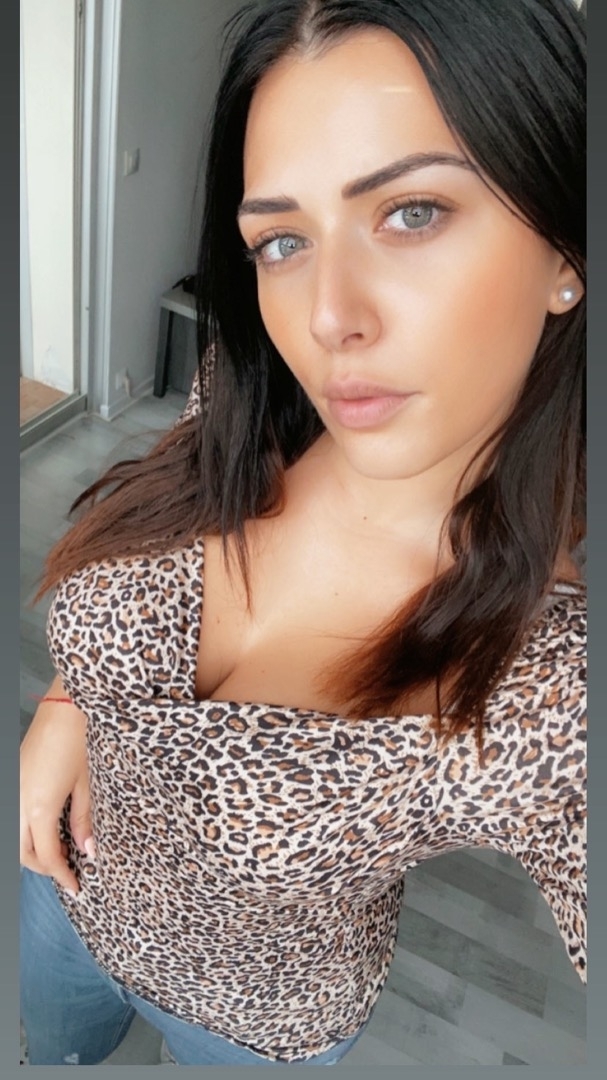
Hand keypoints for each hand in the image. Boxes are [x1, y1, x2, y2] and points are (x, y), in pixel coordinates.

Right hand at [20, 677, 93, 893]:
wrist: (63, 706)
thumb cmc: (80, 741)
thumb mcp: (88, 784)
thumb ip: (84, 821)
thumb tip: (88, 852)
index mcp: (40, 807)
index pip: (47, 857)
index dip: (62, 876)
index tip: (76, 888)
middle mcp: (19, 802)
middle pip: (23, 853)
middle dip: (44, 867)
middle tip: (67, 871)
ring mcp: (13, 790)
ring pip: (14, 837)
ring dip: (32, 851)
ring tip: (59, 852)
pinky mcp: (13, 778)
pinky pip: (14, 817)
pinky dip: (26, 831)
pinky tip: (47, 828)